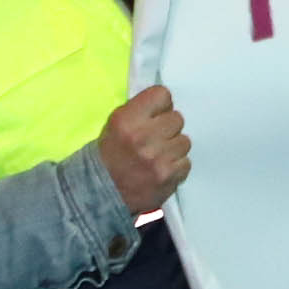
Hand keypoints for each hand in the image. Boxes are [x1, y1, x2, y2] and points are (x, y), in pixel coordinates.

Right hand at [92, 83, 189, 215]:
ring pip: (185, 141)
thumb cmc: (109, 156)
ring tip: (158, 156)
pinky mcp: (169, 177)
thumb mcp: (115, 125)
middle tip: (156, 139)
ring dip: (174, 148)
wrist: (102, 193)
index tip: (155, 115)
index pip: (162, 95)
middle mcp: (143, 137)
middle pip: (177, 118)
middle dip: (168, 128)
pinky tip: (162, 170)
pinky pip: (186, 163)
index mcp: (126, 120)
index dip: (160, 106)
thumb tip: (166, 105)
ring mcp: (158, 158)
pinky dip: (176, 167)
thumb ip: (140, 111)